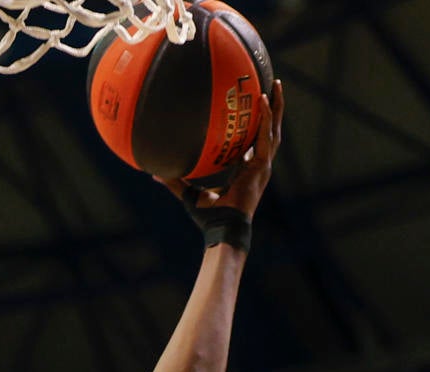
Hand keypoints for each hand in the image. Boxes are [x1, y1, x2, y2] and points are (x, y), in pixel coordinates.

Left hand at [161, 79, 284, 220]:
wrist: (222, 229)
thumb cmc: (209, 218)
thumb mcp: (190, 194)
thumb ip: (174, 181)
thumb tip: (153, 173)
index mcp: (247, 169)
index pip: (255, 142)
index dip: (256, 125)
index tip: (255, 108)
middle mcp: (258, 165)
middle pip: (269, 130)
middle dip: (273, 108)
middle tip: (272, 85)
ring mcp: (263, 165)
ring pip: (274, 129)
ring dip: (275, 107)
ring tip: (275, 84)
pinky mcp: (262, 167)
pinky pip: (266, 137)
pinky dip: (264, 118)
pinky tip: (263, 100)